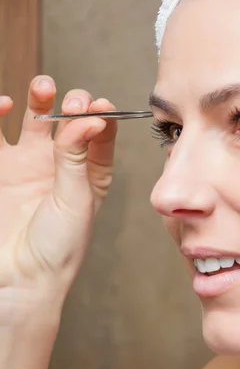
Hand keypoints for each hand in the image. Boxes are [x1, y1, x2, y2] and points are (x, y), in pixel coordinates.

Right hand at [0, 76, 117, 318]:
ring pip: (34, 117)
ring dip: (39, 97)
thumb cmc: (57, 246)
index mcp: (90, 173)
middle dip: (73, 102)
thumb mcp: (75, 199)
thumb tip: (93, 117)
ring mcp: (27, 163)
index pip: (101, 131)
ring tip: (43, 89)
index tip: (99, 105)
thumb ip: (78, 156)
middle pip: (70, 118)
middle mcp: (61, 163)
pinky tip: (3, 105)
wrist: (16, 278)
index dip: (102, 113)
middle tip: (71, 104)